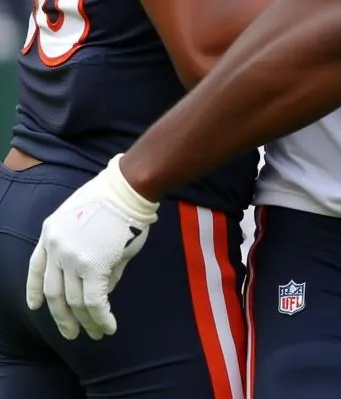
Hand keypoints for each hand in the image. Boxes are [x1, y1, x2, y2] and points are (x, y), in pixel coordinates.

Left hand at [26, 155, 158, 340]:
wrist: (127, 187)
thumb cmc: (114, 196)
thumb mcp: (87, 219)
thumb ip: (87, 252)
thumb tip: (104, 286)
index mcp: (50, 232)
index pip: (35, 269)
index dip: (34, 291)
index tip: (36, 307)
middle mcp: (55, 248)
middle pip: (54, 292)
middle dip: (62, 317)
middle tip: (71, 333)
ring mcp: (72, 259)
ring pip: (75, 300)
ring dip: (86, 321)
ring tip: (95, 334)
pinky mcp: (93, 267)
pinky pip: (94, 301)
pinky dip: (100, 317)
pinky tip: (108, 327)